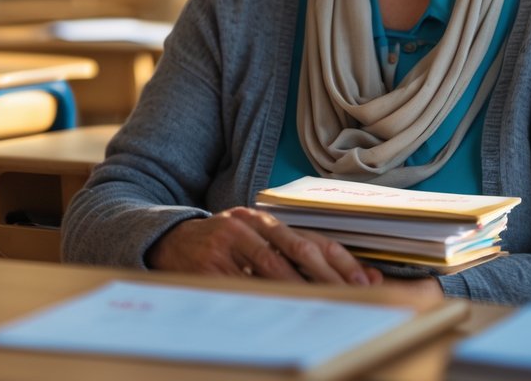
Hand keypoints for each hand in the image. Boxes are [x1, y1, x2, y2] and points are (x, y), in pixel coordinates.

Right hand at [146, 206, 384, 285]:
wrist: (166, 243)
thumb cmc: (220, 247)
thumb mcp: (252, 242)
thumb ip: (291, 257)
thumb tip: (346, 278)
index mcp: (263, 218)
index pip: (312, 238)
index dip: (341, 260)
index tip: (364, 282)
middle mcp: (247, 224)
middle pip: (298, 250)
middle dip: (328, 277)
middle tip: (351, 297)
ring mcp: (227, 242)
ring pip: (272, 268)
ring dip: (301, 289)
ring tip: (323, 306)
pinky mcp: (209, 264)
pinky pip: (244, 285)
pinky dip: (265, 298)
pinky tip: (284, 312)